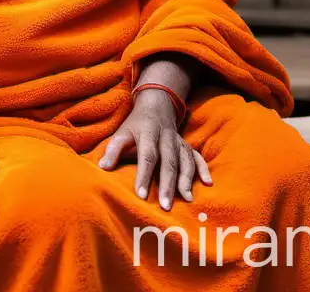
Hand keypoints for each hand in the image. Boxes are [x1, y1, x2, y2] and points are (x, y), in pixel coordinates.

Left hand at [97, 89, 210, 209]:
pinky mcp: (186, 145)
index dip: (144, 175)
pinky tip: (207, 183)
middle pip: (168, 162)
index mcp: (148, 133)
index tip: (141, 195)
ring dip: (186, 180)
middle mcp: (166, 138)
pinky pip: (197, 157)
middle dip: (168, 184)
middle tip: (166, 205)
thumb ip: (112, 149)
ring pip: (185, 160)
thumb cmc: (136, 125)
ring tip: (187, 199)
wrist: (156, 104)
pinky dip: (203, 169)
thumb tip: (102, 168)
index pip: (147, 156)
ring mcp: (179, 141)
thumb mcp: (121, 132)